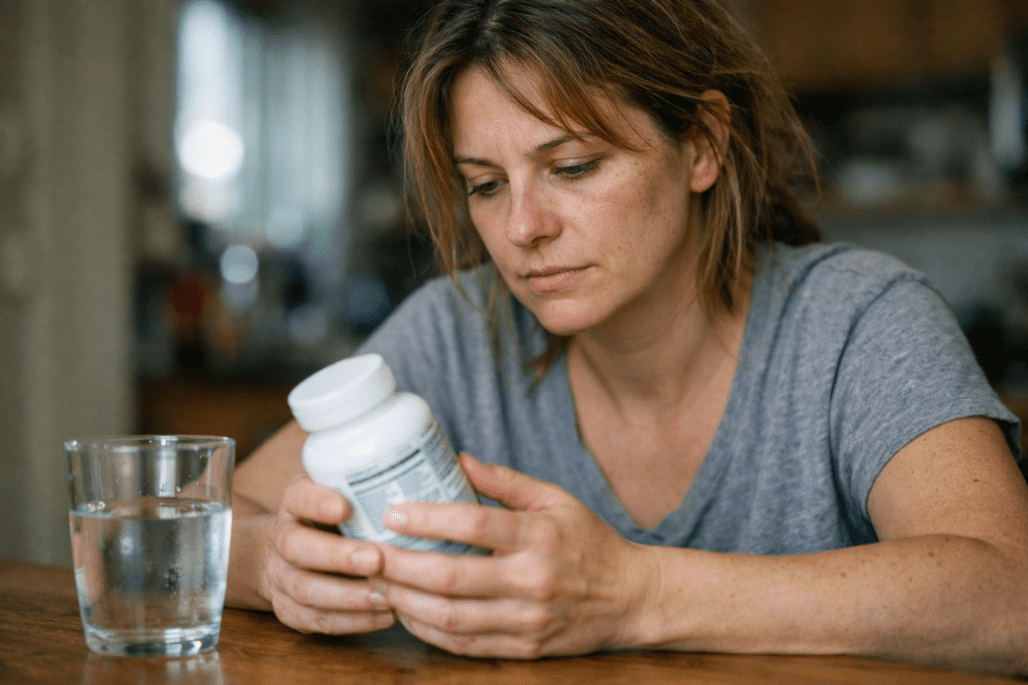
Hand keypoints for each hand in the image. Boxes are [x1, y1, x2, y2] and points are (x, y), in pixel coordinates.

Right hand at [261, 475, 395, 633]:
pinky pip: (315, 620)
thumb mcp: (342, 492)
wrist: (288, 552)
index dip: (318, 503)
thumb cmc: (334, 518)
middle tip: (376, 559)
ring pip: (305, 590)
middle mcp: (282, 538)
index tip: (345, 507)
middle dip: (338, 556)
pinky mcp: (288, 610)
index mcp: (295, 502)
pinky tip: (384, 615)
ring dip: (349, 595)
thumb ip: (372, 486)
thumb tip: (433, 474)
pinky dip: (351, 621)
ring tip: (386, 595)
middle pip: (297, 547)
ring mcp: (280, 576)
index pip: (298, 496)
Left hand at [369, 453, 656, 657]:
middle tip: (368, 554)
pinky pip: (465, 645)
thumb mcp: (555, 499)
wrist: (632, 599)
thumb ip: (505, 481)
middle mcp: (532, 580)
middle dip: (401, 566)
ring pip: (452, 617)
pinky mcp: (525, 647)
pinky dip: (429, 631)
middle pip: (452, 577)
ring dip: (406, 602)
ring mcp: (528, 619)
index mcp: (540, 536)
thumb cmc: (590, 542)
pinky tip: (408, 613)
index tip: (393, 512)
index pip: (475, 525)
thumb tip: (456, 459)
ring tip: (378, 583)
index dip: (428, 518)